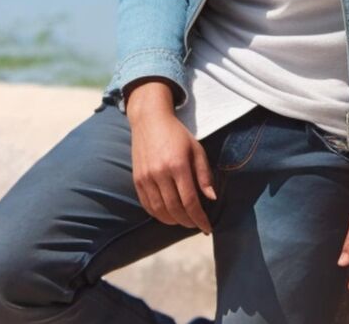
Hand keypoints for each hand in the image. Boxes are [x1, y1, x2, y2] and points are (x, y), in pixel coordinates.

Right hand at [128, 90, 216, 234]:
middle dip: (188, 222)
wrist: (150, 120)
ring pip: (160, 210)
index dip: (200, 218)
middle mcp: (160, 173)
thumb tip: (212, 198)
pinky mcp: (137, 180)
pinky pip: (147, 205)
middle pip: (175, 209)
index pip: (190, 200)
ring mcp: (146, 177)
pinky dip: (158, 215)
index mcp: (178, 164)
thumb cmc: (177, 134)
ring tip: (184, 221)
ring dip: (173, 221)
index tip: (207, 228)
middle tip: (197, 225)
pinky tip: (168, 215)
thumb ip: (204, 174)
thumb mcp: (196, 149)